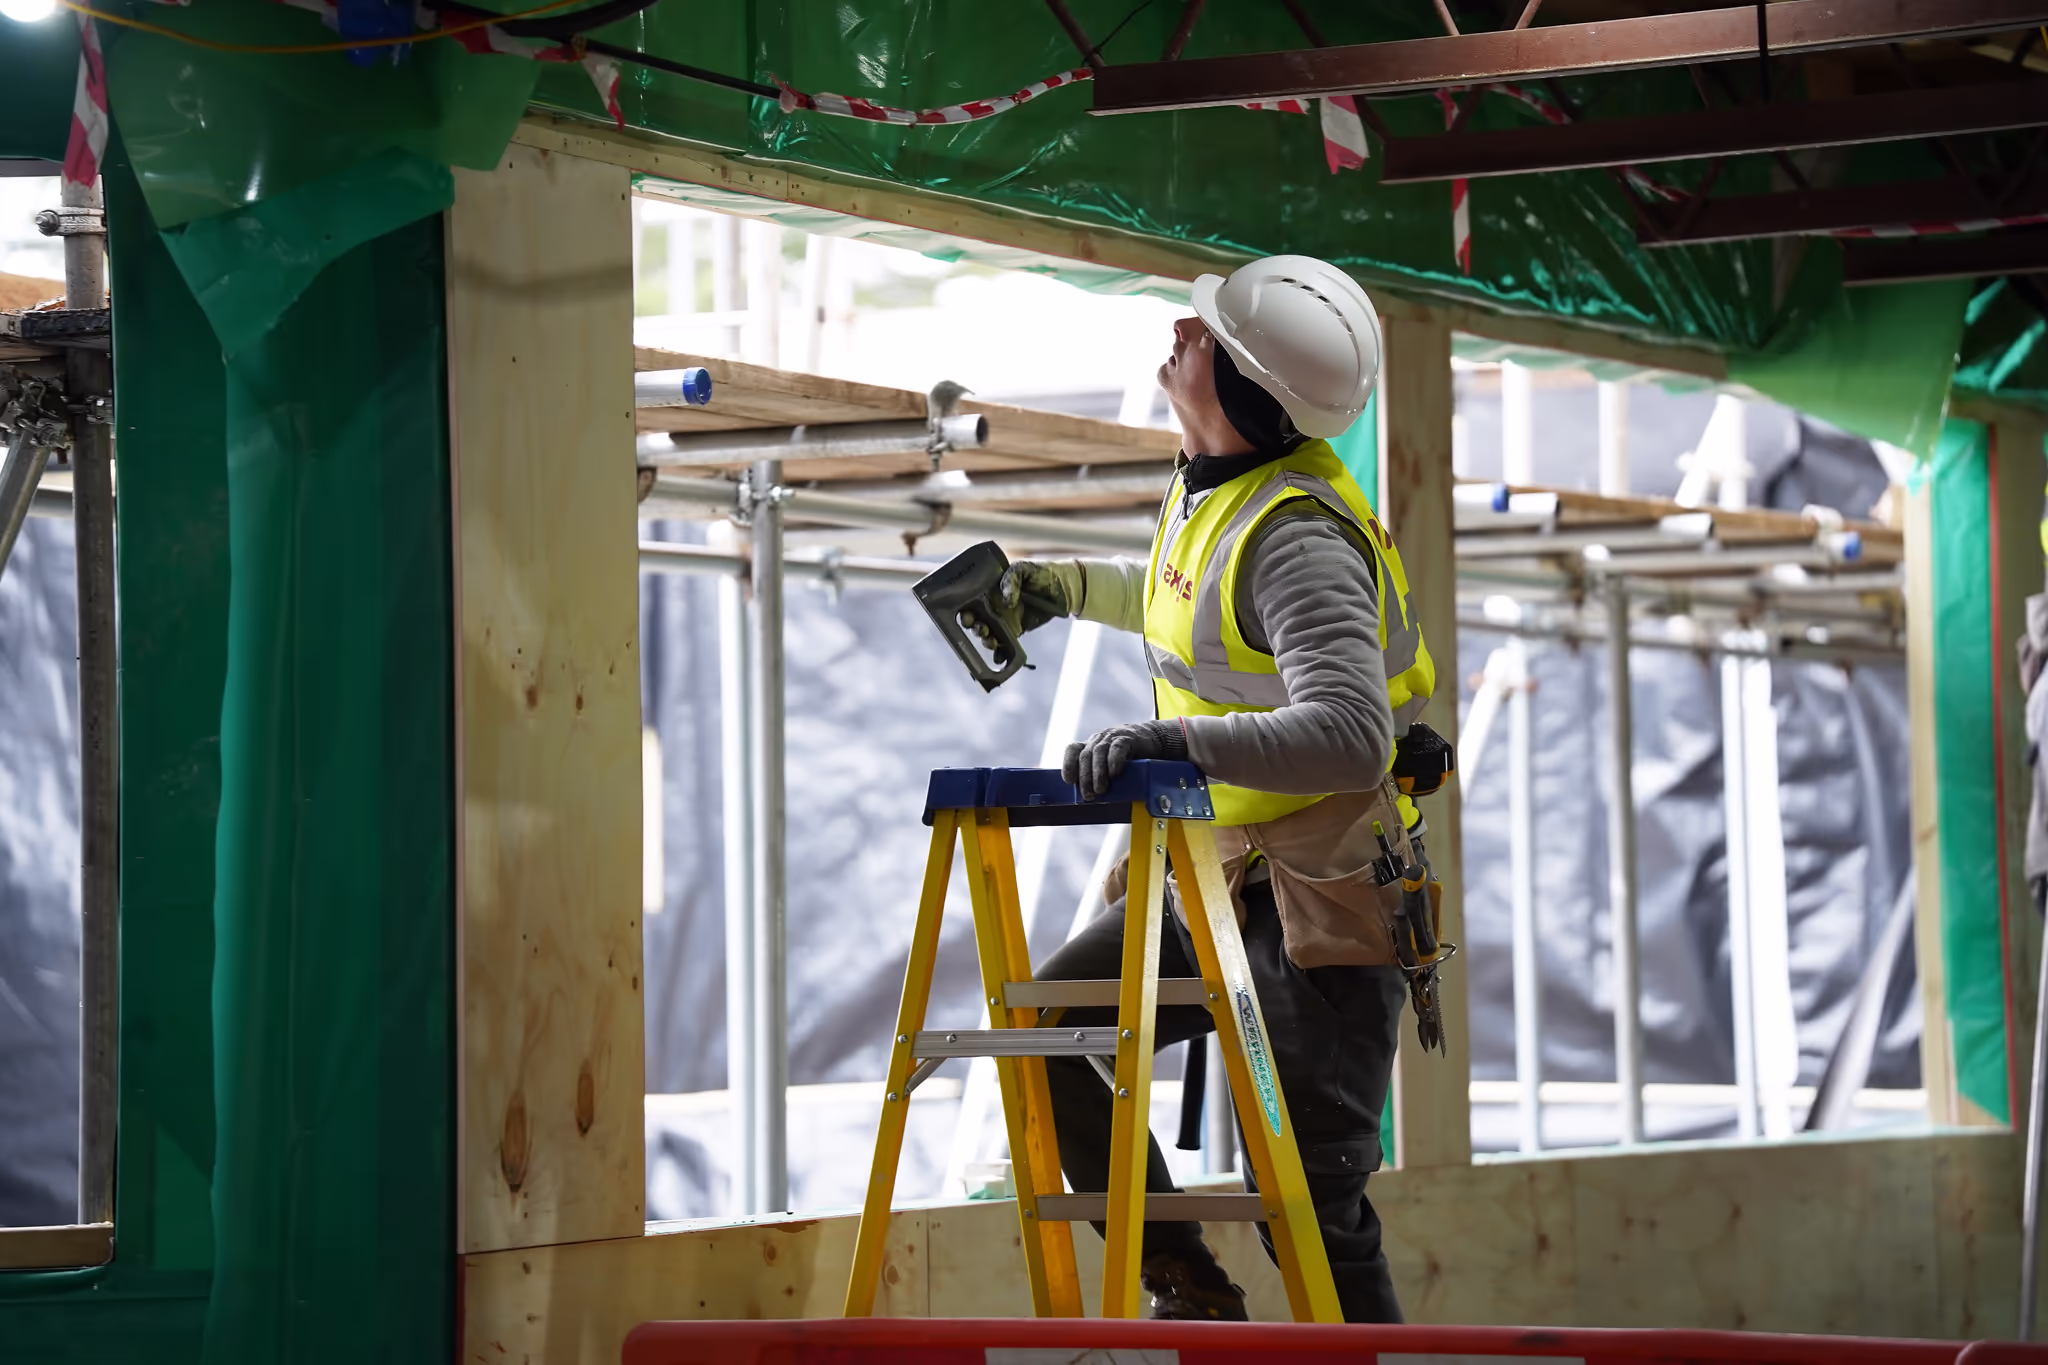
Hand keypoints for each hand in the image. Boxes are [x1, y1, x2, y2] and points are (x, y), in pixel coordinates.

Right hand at [957, 561, 1071, 665]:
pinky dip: (999, 652)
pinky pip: (1004, 643)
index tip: (968, 616)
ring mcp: (1004, 619)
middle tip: (981, 629)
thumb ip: (1011, 580)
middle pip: (976, 619)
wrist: (1064, 588)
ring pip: (988, 633)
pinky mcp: (1016, 630)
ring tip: (990, 641)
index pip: (970, 600)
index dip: (965, 610)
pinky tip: (998, 657)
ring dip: (985, 640)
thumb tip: (1006, 602)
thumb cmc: (1041, 572)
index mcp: (990, 588)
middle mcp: (993, 605)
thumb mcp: (1024, 568)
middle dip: (974, 627)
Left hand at [1063, 720, 1187, 799]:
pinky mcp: (1128, 738)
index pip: (1073, 749)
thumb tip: (1092, 800)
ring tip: (1101, 790)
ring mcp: (1113, 737)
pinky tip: (1115, 774)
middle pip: (1085, 755)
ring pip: (1099, 752)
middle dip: (1085, 777)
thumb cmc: (1131, 758)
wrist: (1155, 739)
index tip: (1069, 781)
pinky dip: (1114, 761)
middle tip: (1089, 796)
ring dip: (1098, 773)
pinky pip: (1117, 748)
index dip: (1069, 764)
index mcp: (1091, 745)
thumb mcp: (1112, 766)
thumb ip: (1101, 776)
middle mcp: (1099, 739)